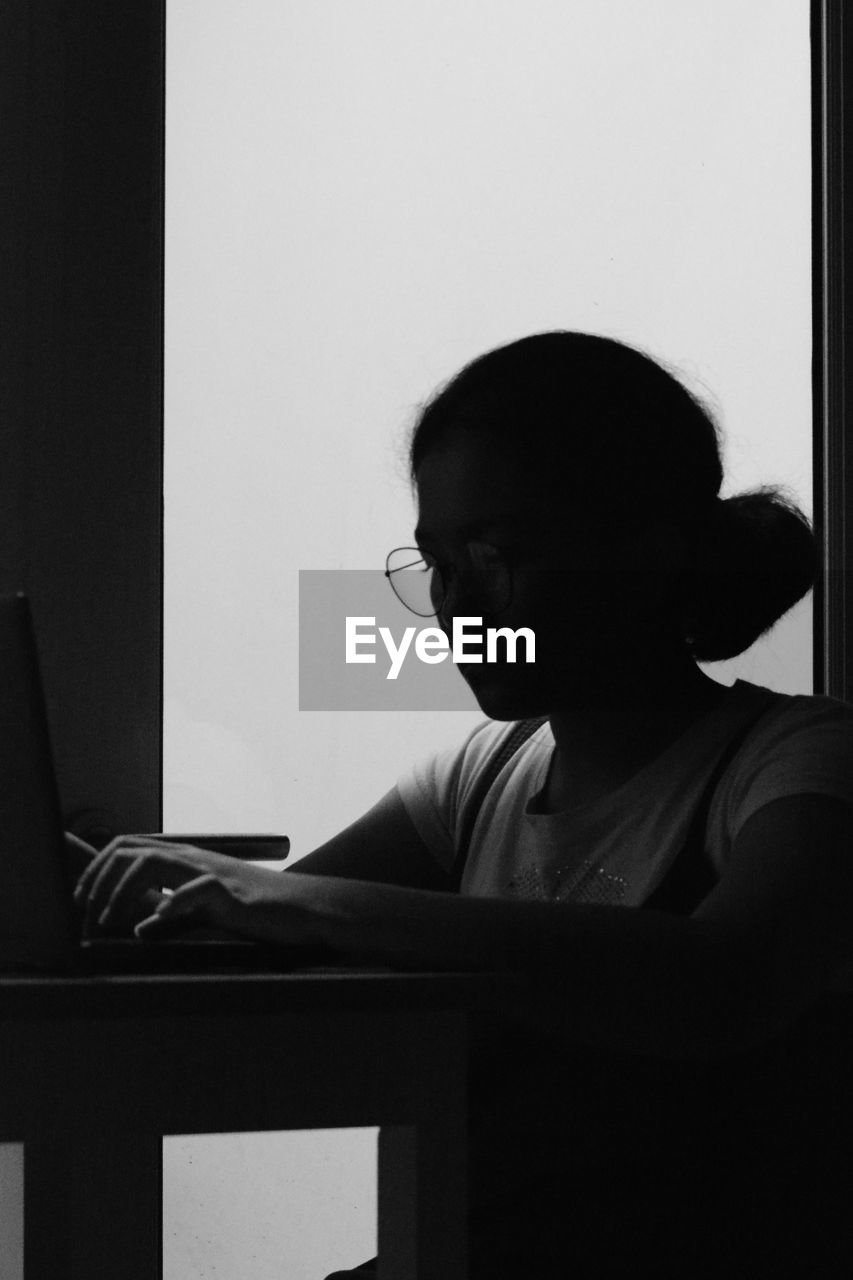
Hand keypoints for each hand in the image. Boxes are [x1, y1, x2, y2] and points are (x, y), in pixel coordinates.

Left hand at [74, 835, 248, 937]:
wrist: (298, 907)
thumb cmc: (252, 907)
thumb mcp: (204, 912)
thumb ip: (172, 915)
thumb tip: (139, 927)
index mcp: (183, 860)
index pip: (129, 848)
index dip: (99, 869)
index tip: (84, 898)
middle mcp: (192, 858)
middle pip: (131, 850)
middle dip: (100, 878)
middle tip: (88, 910)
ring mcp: (210, 871)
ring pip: (153, 862)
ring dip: (123, 890)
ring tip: (110, 919)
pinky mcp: (229, 891)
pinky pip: (197, 888)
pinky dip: (173, 901)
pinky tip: (158, 917)